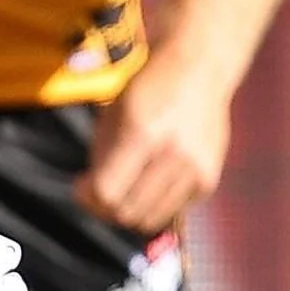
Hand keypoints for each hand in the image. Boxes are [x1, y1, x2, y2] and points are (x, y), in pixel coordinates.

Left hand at [74, 50, 231, 233]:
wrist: (198, 70)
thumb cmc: (147, 90)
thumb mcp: (113, 115)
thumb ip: (101, 157)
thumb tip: (90, 196)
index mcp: (143, 134)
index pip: (107, 192)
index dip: (87, 197)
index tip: (81, 187)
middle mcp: (173, 155)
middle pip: (127, 213)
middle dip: (104, 209)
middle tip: (97, 194)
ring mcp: (195, 170)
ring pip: (150, 220)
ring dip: (129, 212)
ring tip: (121, 191)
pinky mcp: (208, 180)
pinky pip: (171, 212)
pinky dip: (155, 205)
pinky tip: (148, 182)